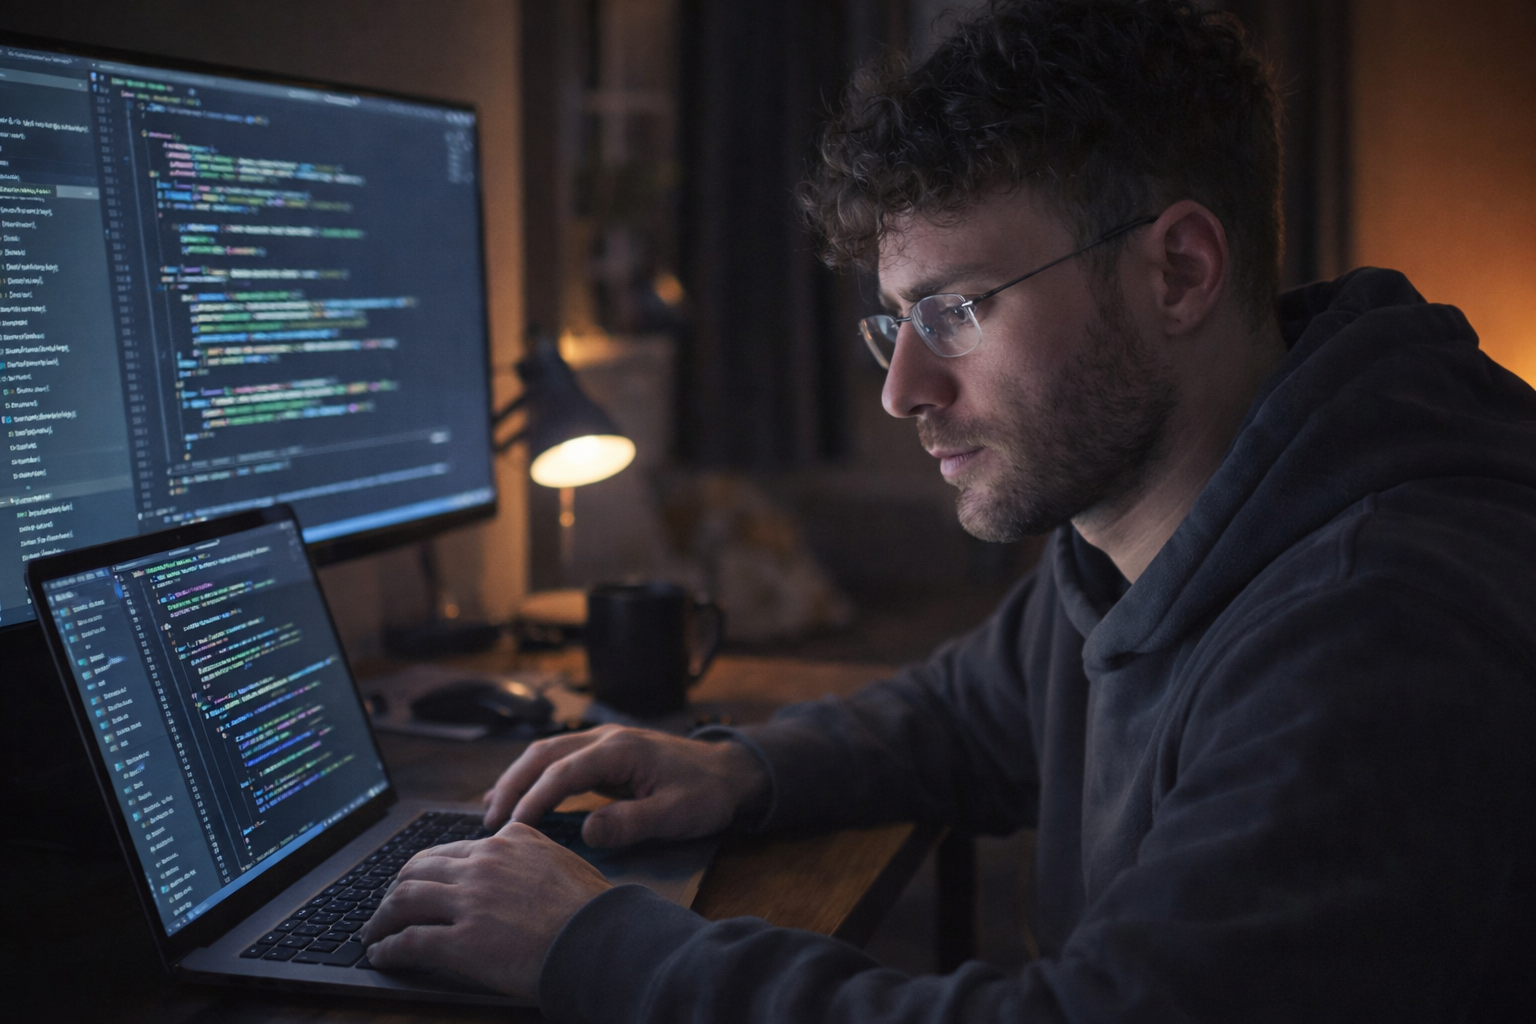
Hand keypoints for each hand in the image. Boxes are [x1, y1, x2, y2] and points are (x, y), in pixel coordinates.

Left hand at [359, 823, 609, 998]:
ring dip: (382, 917)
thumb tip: (519, 871)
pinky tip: (381, 955)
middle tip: (388, 906)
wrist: (599, 939)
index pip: (451, 849)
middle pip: (418, 868)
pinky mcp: (460, 940)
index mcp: (509, 840)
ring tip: (374, 932)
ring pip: (404, 899)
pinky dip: (388, 948)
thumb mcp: (562, 862)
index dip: (428, 869)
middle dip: (396, 888)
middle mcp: (483, 863)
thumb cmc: (592, 910)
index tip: (419, 882)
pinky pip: (408, 941)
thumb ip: (531, 858)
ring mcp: (469, 900)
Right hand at [482, 725, 768, 847]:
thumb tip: (586, 832)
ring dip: (516, 779)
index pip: (563, 772)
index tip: (512, 829)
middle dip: (512, 786)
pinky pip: (558, 760)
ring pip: (546, 753)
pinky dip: (532, 776)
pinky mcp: (603, 753)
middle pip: (544, 755)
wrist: (730, 772)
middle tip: (489, 823)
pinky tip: (513, 796)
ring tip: (491, 812)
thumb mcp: (677, 815)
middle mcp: (605, 738)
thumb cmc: (706, 794)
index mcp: (621, 750)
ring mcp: (603, 742)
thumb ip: (632, 823)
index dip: (534, 799)